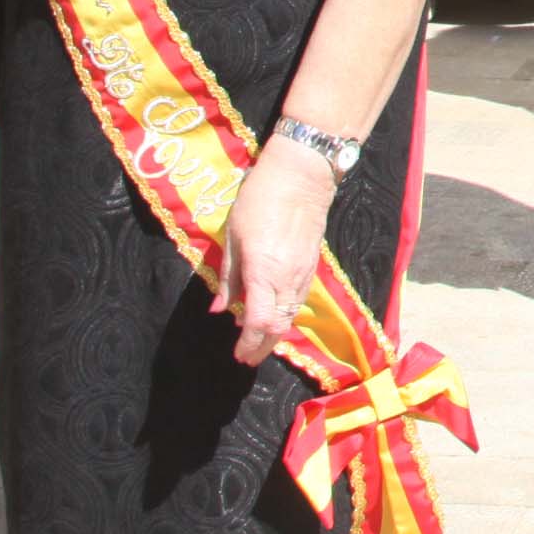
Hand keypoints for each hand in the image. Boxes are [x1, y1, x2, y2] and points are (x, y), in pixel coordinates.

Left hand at [215, 149, 334, 368]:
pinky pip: (299, 300)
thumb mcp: (233, 237)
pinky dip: (286, 316)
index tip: (237, 355)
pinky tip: (274, 314)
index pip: (258, 323)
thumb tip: (221, 309)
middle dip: (262, 347)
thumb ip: (228, 277)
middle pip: (278, 327)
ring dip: (275, 334)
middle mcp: (288, 279)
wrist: (303, 175)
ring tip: (258, 342)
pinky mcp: (312, 265)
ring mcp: (304, 273)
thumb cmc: (260, 199)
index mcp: (264, 273)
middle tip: (246, 358)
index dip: (247, 344)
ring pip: (291, 316)